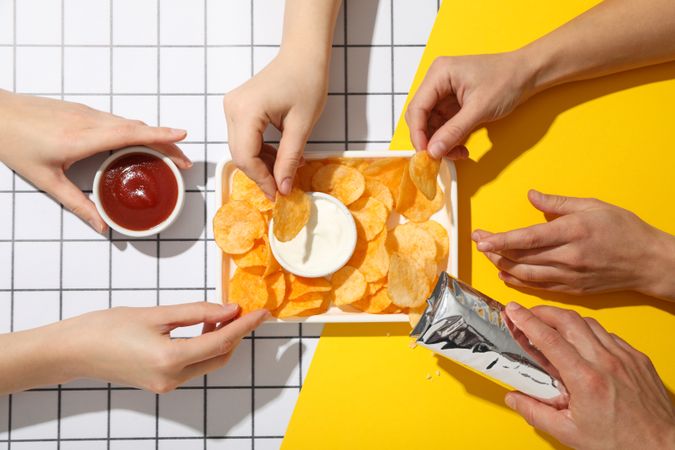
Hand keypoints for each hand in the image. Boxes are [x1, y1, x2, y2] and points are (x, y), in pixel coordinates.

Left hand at [0, 90, 190, 232]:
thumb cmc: (14, 142)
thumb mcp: (46, 179)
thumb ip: (77, 203)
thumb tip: (100, 225)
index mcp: (82, 138)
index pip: (131, 134)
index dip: (160, 135)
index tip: (183, 136)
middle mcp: (89, 121)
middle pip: (139, 128)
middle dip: (167, 142)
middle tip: (184, 160)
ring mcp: (86, 112)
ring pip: (129, 122)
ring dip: (152, 135)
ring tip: (168, 153)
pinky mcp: (81, 110)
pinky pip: (117, 119)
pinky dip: (135, 130)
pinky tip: (138, 142)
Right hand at [63, 302, 267, 392]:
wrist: (74, 350)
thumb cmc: (107, 328)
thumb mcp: (157, 313)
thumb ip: (197, 312)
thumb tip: (229, 310)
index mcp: (171, 359)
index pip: (222, 342)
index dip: (245, 326)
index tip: (262, 313)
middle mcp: (172, 378)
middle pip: (219, 357)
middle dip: (236, 334)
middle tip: (243, 310)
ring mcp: (166, 385)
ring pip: (208, 363)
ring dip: (220, 340)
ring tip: (221, 314)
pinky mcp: (161, 383)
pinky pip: (193, 366)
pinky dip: (204, 348)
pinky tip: (202, 327)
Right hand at [223, 51, 328, 198]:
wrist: (303, 55)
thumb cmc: (306, 81)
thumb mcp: (302, 126)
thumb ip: (289, 159)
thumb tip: (283, 188)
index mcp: (246, 110)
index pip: (246, 157)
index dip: (261, 179)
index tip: (278, 194)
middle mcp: (232, 108)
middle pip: (240, 155)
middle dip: (261, 174)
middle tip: (282, 188)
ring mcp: (232, 107)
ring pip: (241, 148)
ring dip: (262, 164)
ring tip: (287, 172)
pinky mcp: (239, 108)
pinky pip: (245, 138)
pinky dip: (260, 151)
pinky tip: (279, 157)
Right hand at [405, 51, 535, 158]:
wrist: (528, 74)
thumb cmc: (507, 81)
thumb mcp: (479, 109)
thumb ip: (454, 131)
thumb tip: (433, 151)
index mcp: (439, 74)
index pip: (417, 108)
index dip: (418, 134)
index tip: (425, 154)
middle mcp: (437, 81)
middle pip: (420, 117)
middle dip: (429, 139)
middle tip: (440, 157)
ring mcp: (444, 92)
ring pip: (431, 124)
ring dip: (441, 142)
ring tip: (458, 153)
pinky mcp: (451, 102)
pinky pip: (443, 125)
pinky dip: (449, 138)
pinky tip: (460, 148)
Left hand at [472, 190, 674, 299]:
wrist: (649, 262)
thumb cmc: (624, 229)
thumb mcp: (592, 206)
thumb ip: (558, 203)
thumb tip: (531, 196)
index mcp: (572, 232)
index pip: (528, 238)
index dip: (501, 240)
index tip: (481, 238)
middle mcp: (568, 257)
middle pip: (521, 257)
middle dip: (495, 250)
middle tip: (479, 241)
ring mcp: (570, 276)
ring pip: (526, 275)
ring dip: (502, 266)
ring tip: (488, 256)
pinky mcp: (572, 289)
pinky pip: (538, 287)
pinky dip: (518, 281)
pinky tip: (506, 275)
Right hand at [503, 303, 674, 449]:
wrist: (661, 446)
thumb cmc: (620, 443)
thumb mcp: (569, 433)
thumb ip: (535, 413)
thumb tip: (513, 398)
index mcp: (585, 380)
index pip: (548, 339)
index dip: (526, 320)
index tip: (513, 310)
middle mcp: (605, 362)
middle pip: (568, 320)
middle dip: (543, 311)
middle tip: (527, 313)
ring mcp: (624, 357)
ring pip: (589, 323)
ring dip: (565, 319)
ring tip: (551, 325)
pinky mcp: (637, 358)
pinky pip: (608, 335)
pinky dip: (589, 332)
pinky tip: (581, 342)